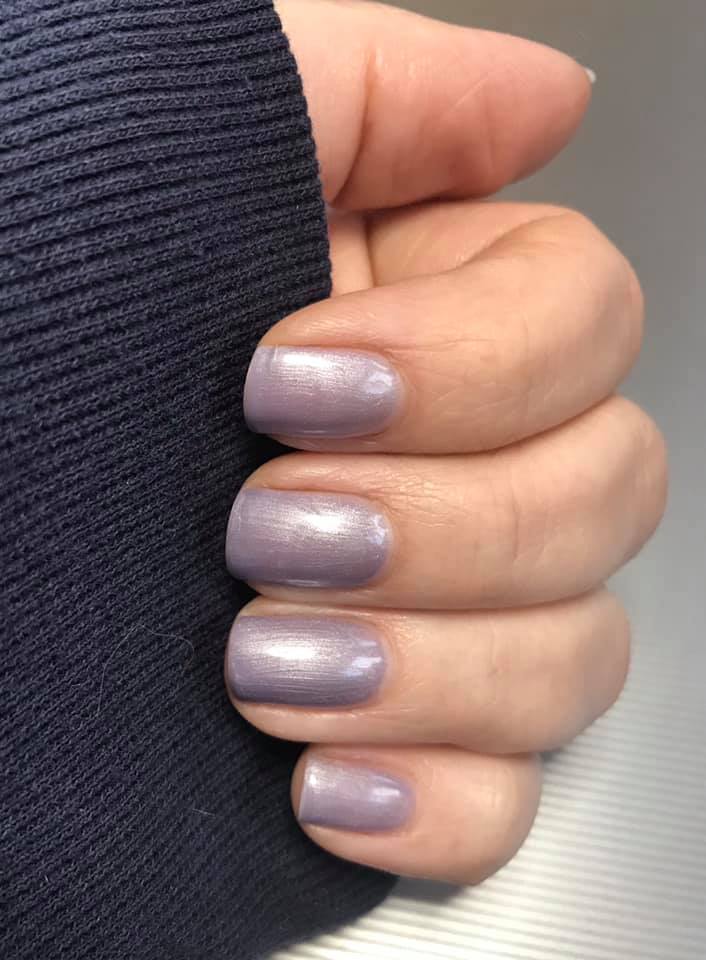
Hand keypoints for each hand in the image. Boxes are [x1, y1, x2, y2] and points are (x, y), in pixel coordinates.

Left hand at [223, 0, 666, 883]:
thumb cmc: (40, 297)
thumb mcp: (189, 140)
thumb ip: (385, 92)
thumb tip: (542, 97)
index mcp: (433, 315)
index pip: (591, 317)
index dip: (478, 360)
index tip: (295, 377)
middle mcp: (459, 461)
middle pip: (602, 494)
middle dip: (443, 526)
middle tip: (268, 524)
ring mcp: (440, 611)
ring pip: (570, 655)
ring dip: (428, 667)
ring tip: (264, 658)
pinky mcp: (397, 736)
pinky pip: (498, 795)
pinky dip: (434, 800)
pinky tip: (323, 781)